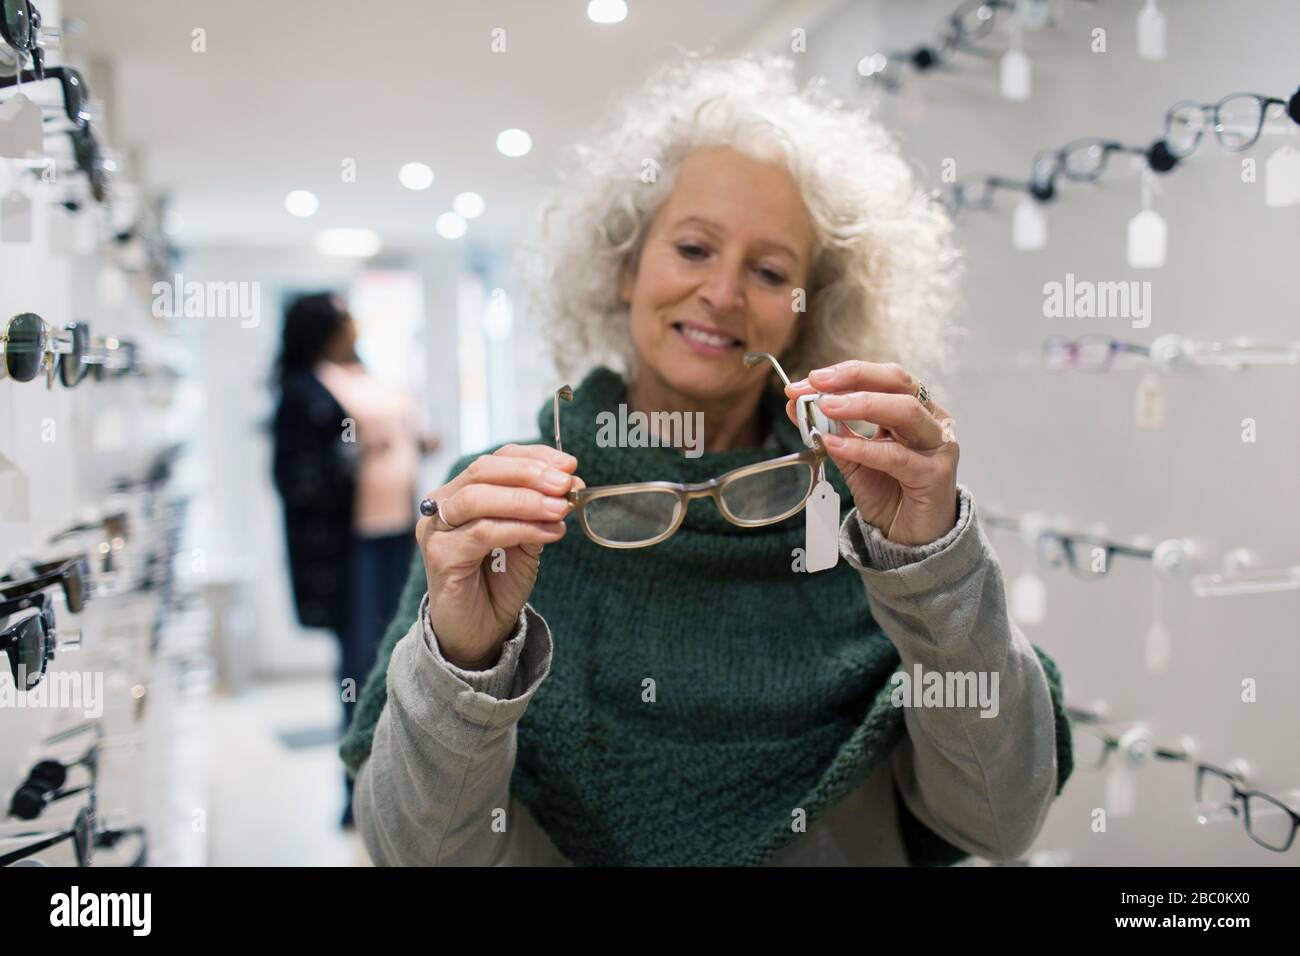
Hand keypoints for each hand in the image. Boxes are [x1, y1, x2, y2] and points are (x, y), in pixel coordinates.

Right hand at [417, 444, 583, 668]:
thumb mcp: (526, 539)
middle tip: (566, 485)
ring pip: (479, 498)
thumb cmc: (499, 582)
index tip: (569, 465)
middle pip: (484, 470)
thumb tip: (569, 485)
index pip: (496, 459)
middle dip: (531, 473)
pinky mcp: (439, 556)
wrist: (479, 631)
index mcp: (461, 492)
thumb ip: (540, 511)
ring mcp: (436, 530)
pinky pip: (483, 532)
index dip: (533, 457)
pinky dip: (521, 528)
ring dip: (527, 500)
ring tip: (561, 509)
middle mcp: (442, 505)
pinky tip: (550, 533)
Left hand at [784, 361, 958, 546]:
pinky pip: (897, 456)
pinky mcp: (936, 475)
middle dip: (854, 378)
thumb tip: (798, 405)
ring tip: (826, 407)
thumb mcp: (854, 457)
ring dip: (861, 404)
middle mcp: (932, 420)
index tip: (808, 379)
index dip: (846, 373)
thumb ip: (832, 431)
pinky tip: (834, 444)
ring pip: (905, 411)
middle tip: (816, 382)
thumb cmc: (889, 494)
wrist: (910, 540)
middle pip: (898, 382)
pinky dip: (863, 448)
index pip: (882, 377)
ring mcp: (939, 446)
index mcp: (914, 408)